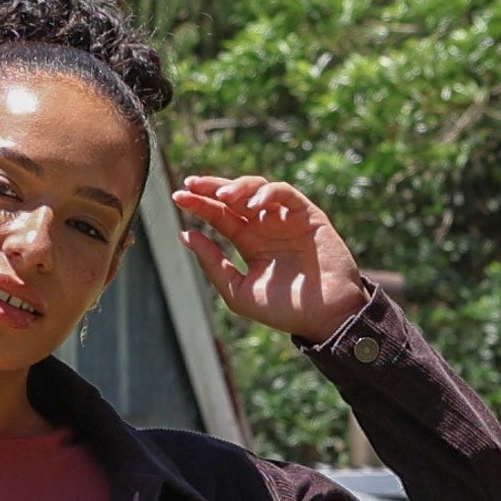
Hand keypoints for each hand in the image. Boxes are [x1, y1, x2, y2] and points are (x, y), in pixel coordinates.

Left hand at [172, 175, 367, 343]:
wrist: (323, 316)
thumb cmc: (282, 310)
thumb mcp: (237, 290)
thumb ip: (212, 263)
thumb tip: (185, 235)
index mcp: (249, 242)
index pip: (220, 216)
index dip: (199, 204)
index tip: (177, 197)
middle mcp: (266, 226)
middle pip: (235, 197)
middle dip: (211, 187)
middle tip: (191, 184)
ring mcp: (286, 218)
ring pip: (258, 188)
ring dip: (238, 187)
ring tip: (222, 197)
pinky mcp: (308, 214)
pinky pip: (285, 194)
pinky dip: (269, 193)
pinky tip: (253, 203)